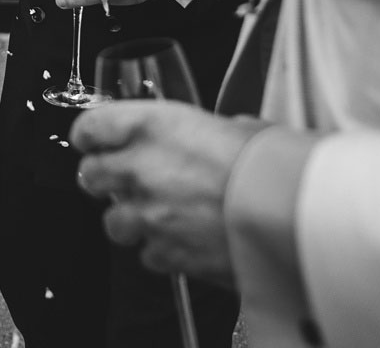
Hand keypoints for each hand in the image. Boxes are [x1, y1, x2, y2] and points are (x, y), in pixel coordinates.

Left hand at [72, 101, 267, 282]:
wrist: (289, 213)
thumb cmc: (270, 164)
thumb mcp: (238, 126)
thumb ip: (208, 132)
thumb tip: (217, 135)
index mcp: (153, 125)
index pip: (91, 126)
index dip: (91, 134)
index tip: (94, 138)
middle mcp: (140, 168)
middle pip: (90, 174)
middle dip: (103, 177)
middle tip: (123, 178)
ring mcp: (148, 215)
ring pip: (113, 222)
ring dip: (131, 218)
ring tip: (159, 214)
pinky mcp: (165, 253)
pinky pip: (147, 254)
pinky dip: (160, 249)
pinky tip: (183, 239)